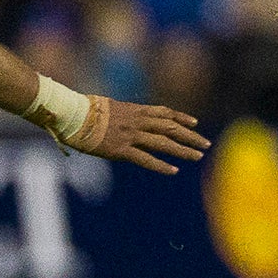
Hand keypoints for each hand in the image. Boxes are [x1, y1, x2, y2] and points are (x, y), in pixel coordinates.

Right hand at [77, 98, 212, 173]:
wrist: (70, 114)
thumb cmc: (83, 110)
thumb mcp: (108, 106)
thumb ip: (122, 113)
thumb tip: (126, 117)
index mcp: (134, 110)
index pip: (165, 112)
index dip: (181, 118)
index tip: (195, 123)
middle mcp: (137, 121)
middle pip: (170, 128)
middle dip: (190, 136)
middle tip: (207, 144)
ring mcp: (130, 135)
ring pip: (163, 143)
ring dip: (183, 150)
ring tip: (198, 156)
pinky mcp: (120, 149)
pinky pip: (145, 159)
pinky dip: (161, 166)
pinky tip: (174, 171)